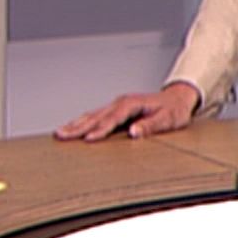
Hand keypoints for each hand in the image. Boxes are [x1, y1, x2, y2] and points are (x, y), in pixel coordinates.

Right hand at [54, 82, 199, 141]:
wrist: (178, 98)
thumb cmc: (174, 111)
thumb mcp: (168, 120)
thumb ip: (151, 126)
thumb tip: (134, 132)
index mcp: (133, 103)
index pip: (113, 118)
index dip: (101, 129)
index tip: (88, 139)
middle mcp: (122, 102)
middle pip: (97, 115)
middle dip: (78, 127)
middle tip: (61, 136)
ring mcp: (117, 104)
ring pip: (92, 114)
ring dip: (75, 124)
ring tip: (59, 133)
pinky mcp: (116, 109)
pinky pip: (96, 115)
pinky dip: (82, 122)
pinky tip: (72, 128)